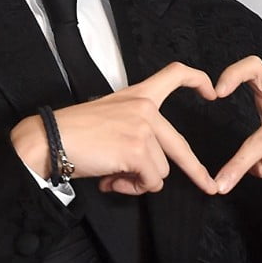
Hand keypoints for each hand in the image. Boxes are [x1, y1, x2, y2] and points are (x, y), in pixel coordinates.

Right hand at [11, 62, 218, 195]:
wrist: (50, 139)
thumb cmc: (73, 131)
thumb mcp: (109, 117)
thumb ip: (134, 133)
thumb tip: (142, 169)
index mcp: (137, 95)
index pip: (174, 74)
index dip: (197, 81)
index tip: (211, 92)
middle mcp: (145, 108)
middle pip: (179, 145)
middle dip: (196, 171)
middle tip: (208, 186)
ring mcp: (143, 129)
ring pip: (161, 171)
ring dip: (139, 181)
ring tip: (112, 176)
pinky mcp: (138, 150)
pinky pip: (149, 182)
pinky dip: (132, 188)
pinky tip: (111, 180)